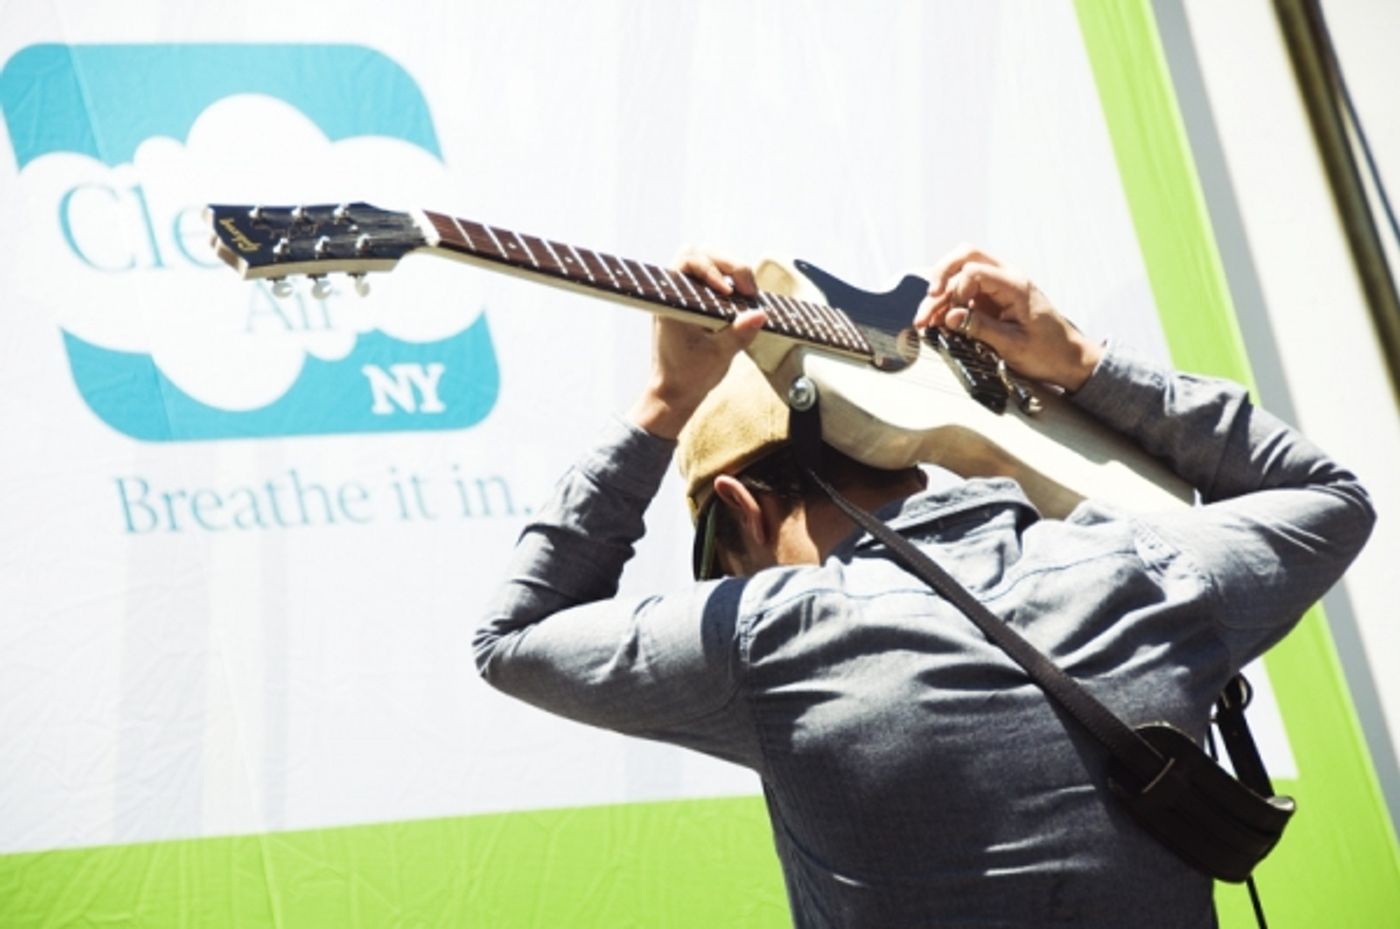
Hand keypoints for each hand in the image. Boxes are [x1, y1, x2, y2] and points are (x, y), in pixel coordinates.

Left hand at [628, 249, 767, 438]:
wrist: (675, 392)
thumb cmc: (689, 376)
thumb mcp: (718, 356)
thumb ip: (739, 334)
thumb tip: (761, 314)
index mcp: (672, 301)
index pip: (688, 260)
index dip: (711, 268)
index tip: (728, 292)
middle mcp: (675, 292)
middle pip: (701, 252)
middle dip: (729, 264)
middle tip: (748, 292)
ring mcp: (686, 294)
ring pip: (708, 261)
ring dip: (732, 271)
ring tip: (748, 295)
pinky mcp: (697, 301)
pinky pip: (713, 278)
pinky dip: (730, 282)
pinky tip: (743, 300)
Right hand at [913, 245, 1102, 391]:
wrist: (1068, 358)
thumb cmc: (1048, 351)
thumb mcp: (1013, 345)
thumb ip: (980, 328)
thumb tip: (949, 316)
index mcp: (1015, 285)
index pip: (975, 271)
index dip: (956, 290)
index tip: (948, 315)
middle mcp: (1006, 278)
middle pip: (966, 255)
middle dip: (941, 274)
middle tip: (929, 297)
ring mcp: (997, 287)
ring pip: (960, 272)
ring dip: (940, 293)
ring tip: (925, 320)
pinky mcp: (992, 299)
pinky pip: (964, 292)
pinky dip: (948, 304)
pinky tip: (936, 321)